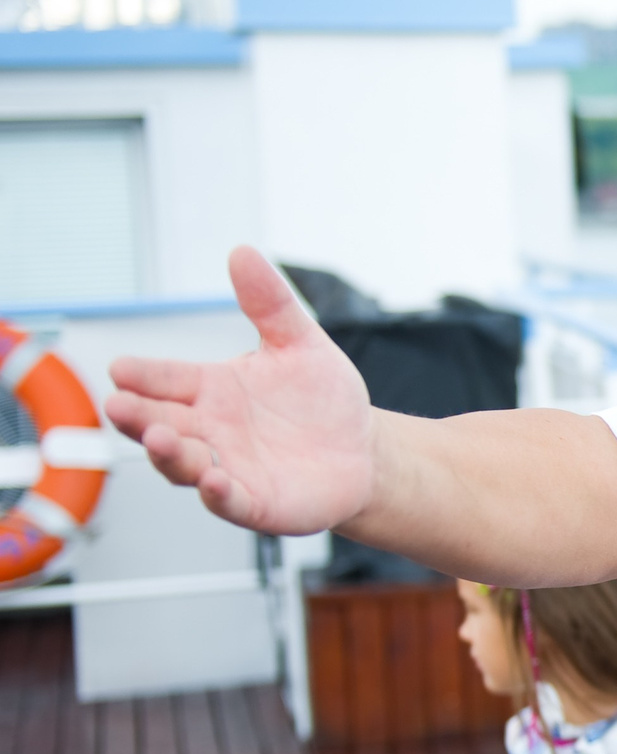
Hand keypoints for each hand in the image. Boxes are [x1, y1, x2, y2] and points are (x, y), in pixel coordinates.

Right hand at [104, 246, 376, 535]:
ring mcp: (227, 467)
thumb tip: (243, 251)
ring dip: (168, 453)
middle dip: (137, 417)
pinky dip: (217, 492)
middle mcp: (209, 429)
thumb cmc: (322, 399)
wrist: (362, 450)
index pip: (165, 379)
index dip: (142, 375)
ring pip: (183, 463)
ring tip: (160, 437)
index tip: (120, 368)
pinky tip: (213, 480)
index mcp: (210, 389)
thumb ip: (269, 304)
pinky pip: (229, 500)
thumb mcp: (299, 344)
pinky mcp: (255, 502)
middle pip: (160, 423)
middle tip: (117, 405)